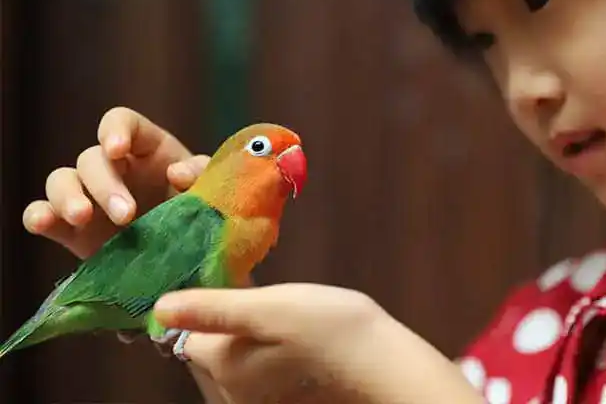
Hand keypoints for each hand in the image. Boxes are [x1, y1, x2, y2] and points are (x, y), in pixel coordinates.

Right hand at [22, 107, 208, 258]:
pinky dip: (38, 216)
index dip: (115, 130)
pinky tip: (43, 223)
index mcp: (148, 149)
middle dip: (105, 185)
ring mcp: (89, 198)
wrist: (193, 260)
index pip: (122, 123)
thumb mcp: (211, 193)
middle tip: (126, 215)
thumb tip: (176, 172)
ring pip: (61, 180)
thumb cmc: (204, 217)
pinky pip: (42, 213)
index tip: (116, 148)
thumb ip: (202, 176)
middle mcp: (114, 168)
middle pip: (92, 159)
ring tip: (83, 218)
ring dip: (68, 196)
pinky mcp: (73, 230)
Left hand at [153, 284, 483, 403]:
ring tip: (268, 314)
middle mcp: (228, 393)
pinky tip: (285, 341)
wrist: (385, 371)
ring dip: (237, 337)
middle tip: (249, 290)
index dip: (200, 299)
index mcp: (221, 364)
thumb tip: (158, 306)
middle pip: (202, 350)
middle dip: (216, 321)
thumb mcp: (271, 307)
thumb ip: (213, 308)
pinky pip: (252, 376)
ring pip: (228, 363)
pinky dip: (258, 355)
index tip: (222, 276)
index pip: (181, 330)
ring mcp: (254, 403)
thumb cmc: (331, 331)